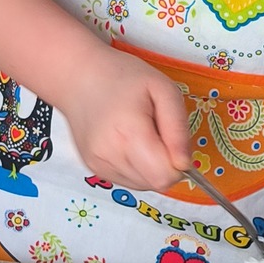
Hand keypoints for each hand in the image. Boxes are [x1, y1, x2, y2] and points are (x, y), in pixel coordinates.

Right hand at [62, 47, 192, 190]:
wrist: (79, 77)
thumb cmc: (123, 77)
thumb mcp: (163, 89)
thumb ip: (178, 129)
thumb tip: (184, 165)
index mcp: (129, 134)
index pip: (164, 177)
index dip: (178, 163)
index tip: (171, 138)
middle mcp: (109, 155)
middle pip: (155, 184)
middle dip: (165, 164)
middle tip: (156, 133)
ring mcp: (98, 165)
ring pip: (143, 185)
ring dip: (150, 166)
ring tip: (139, 134)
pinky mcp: (93, 168)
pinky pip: (128, 180)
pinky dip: (136, 166)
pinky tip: (127, 142)